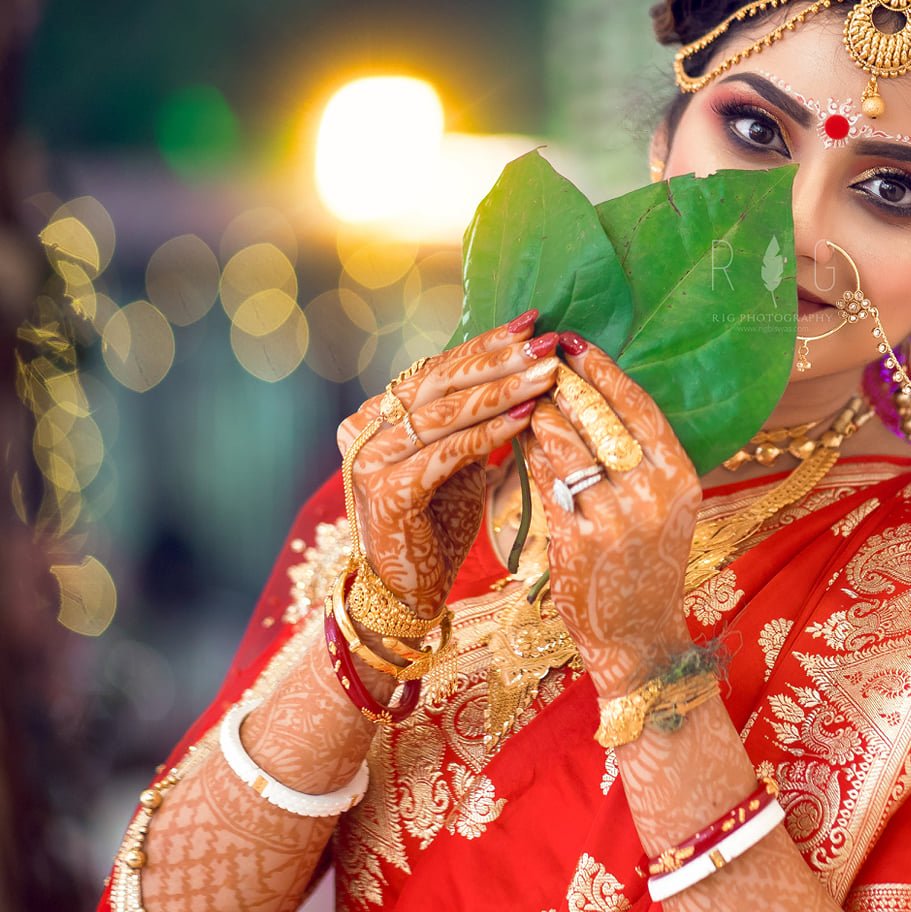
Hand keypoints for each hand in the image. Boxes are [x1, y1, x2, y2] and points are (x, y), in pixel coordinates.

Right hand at [337, 312, 559, 618]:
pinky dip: (490, 433)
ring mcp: (369, 462)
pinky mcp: (388, 494)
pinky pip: (448, 453)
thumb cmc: (437, 522)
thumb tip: (524, 365)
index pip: (436, 368)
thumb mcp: (456, 459)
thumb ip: (471, 418)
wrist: (407, 590)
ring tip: (547, 375)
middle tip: (546, 342)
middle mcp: (363, 431)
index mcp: (375, 415)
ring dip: (503, 392)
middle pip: (439, 383)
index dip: (484, 344)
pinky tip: (527, 418)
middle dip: (499, 361)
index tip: (531, 322)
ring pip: (445, 414)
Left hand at [518, 336, 701, 695]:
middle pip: (600, 418)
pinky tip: (516, 441)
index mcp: (681, 478)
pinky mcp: (579, 543)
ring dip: (538, 416)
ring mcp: (617, 520)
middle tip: (534, 358)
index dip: (604, 369)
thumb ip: (641, 458)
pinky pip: (546, 483)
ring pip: (567, 446)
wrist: (639, 639)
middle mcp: (654, 495)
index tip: (575, 341)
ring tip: (520, 398)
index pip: (639, 406)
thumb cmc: (646, 566)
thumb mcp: (663, 509)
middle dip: (563, 383)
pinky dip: (529, 456)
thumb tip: (593, 397)